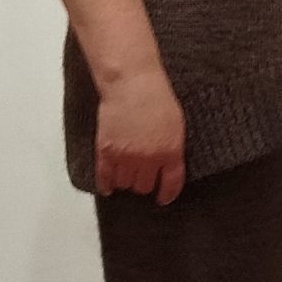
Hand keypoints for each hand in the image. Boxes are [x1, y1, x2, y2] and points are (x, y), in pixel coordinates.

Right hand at [95, 65, 185, 204]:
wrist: (131, 82)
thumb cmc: (156, 96)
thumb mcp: (176, 124)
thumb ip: (173, 148)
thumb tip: (168, 165)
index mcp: (170, 151)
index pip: (170, 184)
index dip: (166, 195)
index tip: (163, 199)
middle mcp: (148, 159)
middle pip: (144, 186)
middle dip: (144, 183)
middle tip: (142, 177)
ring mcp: (126, 156)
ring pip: (125, 183)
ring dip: (126, 181)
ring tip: (126, 174)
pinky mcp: (106, 151)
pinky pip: (105, 177)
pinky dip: (106, 185)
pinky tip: (108, 188)